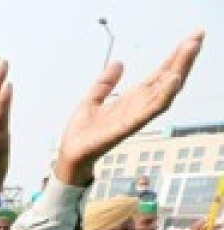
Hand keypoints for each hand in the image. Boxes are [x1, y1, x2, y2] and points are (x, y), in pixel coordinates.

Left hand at [55, 31, 203, 184]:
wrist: (71, 154)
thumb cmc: (83, 132)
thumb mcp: (93, 99)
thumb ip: (105, 83)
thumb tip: (118, 63)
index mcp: (133, 99)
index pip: (159, 75)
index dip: (174, 57)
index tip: (190, 39)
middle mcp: (139, 106)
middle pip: (167, 79)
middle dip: (183, 59)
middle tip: (198, 36)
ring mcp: (136, 116)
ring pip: (164, 91)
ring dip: (179, 70)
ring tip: (190, 50)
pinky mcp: (127, 126)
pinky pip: (149, 110)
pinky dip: (163, 95)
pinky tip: (172, 80)